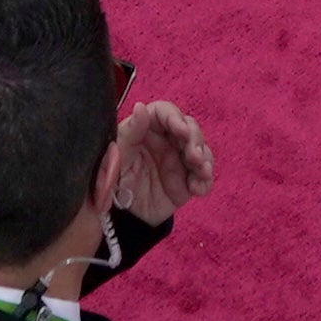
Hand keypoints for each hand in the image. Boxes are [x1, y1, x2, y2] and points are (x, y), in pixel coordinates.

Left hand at [101, 100, 211, 227]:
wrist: (122, 212)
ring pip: (201, 150)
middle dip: (195, 140)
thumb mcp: (118, 154)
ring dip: (204, 158)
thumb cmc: (115, 177)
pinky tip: (198, 189)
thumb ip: (130, 131)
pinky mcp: (188, 180)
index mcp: (149, 128)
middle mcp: (168, 140)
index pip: (165, 112)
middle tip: (194, 155)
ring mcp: (180, 159)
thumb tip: (140, 107)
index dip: (175, 117)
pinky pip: (204, 177)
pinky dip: (205, 181)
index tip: (181, 130)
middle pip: (190, 128)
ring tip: (200, 170)